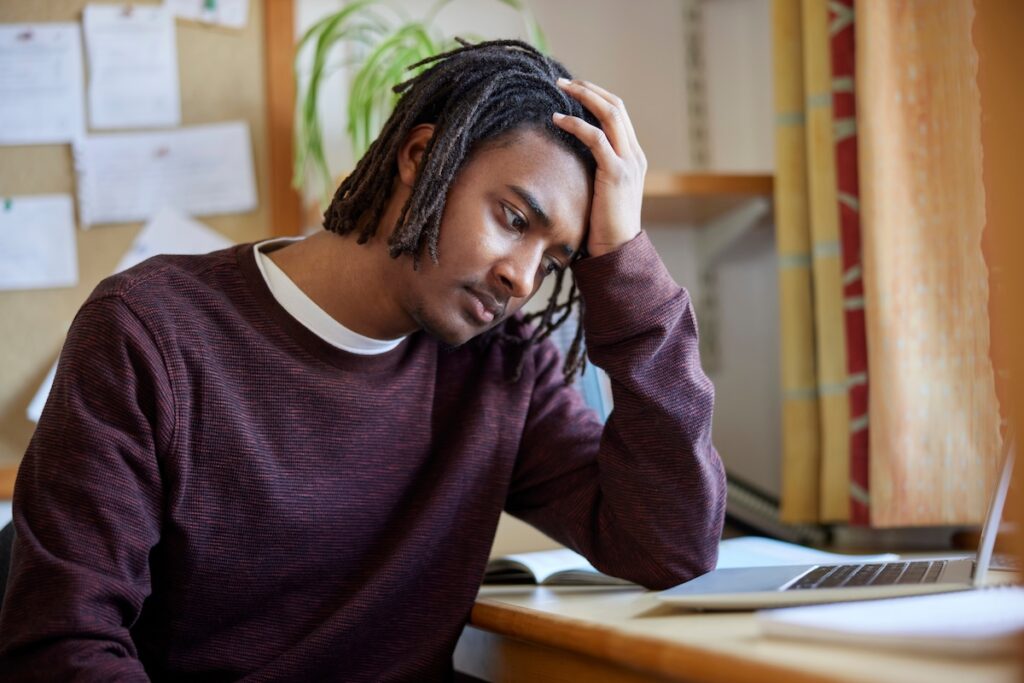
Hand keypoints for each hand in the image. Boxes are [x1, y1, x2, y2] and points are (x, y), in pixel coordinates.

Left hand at [553, 78, 646, 257]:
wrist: (617, 251)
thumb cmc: (602, 228)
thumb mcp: (600, 193)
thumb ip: (592, 173)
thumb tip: (566, 161)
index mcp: (633, 157)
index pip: (619, 115)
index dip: (597, 97)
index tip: (574, 90)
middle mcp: (634, 155)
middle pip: (616, 106)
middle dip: (589, 89)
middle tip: (563, 82)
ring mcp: (628, 162)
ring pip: (610, 114)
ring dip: (584, 96)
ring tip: (560, 89)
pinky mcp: (616, 173)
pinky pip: (596, 138)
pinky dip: (576, 124)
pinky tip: (558, 119)